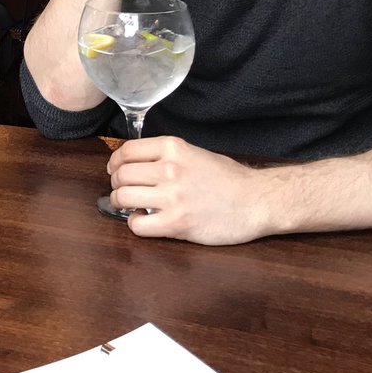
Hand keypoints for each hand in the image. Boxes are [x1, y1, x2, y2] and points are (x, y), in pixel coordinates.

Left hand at [107, 136, 274, 244]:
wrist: (256, 201)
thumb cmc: (229, 179)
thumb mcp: (195, 154)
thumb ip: (167, 156)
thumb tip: (138, 164)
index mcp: (173, 148)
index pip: (126, 151)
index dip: (115, 162)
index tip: (115, 170)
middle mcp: (169, 169)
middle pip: (121, 175)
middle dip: (116, 184)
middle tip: (122, 191)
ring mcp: (172, 196)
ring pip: (122, 197)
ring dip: (120, 204)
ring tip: (130, 207)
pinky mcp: (176, 223)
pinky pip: (138, 224)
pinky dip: (135, 224)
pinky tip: (145, 222)